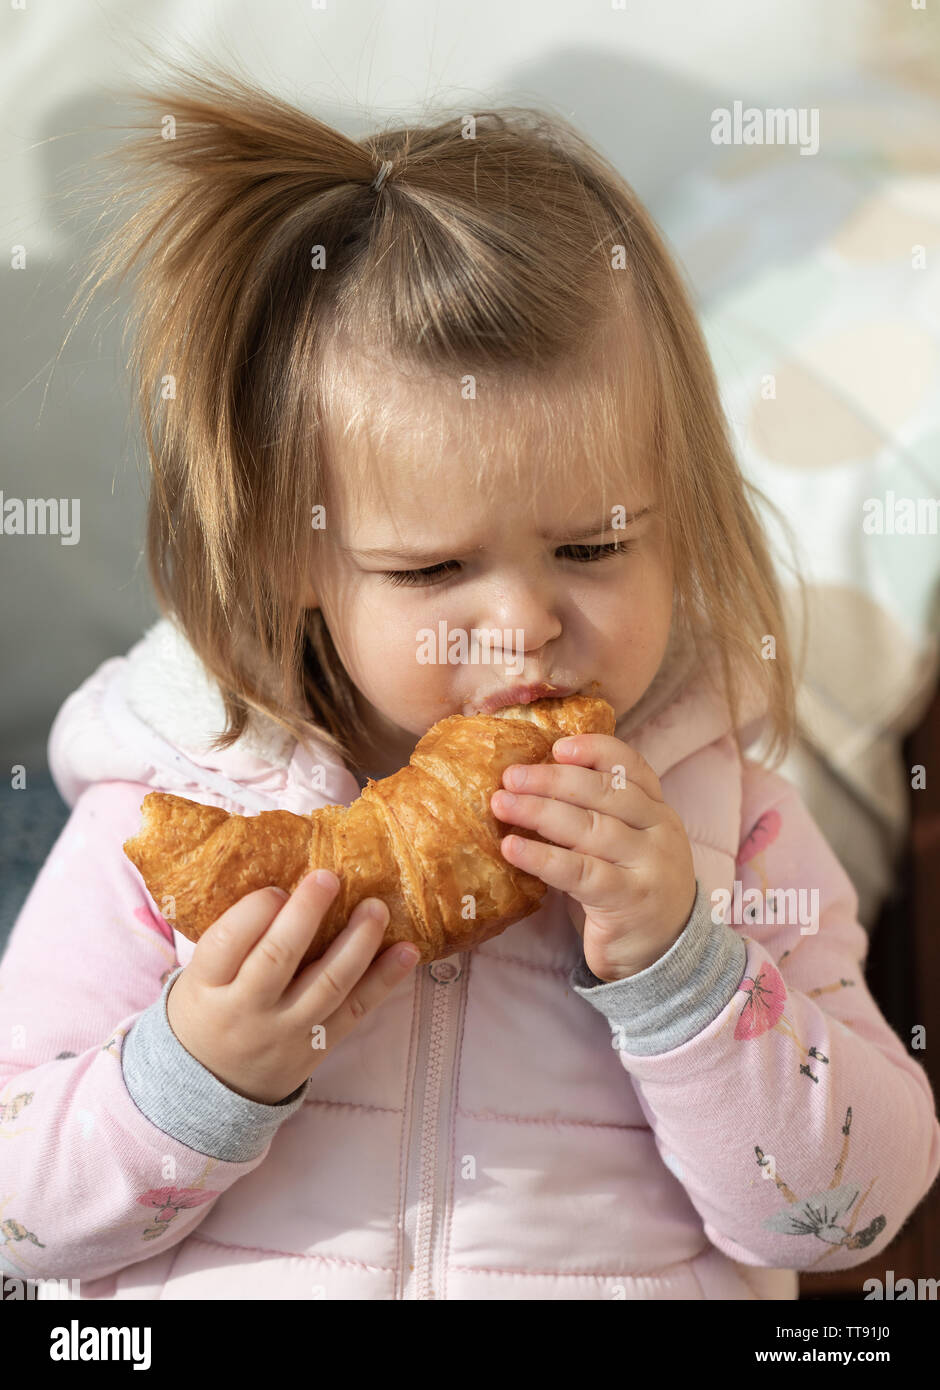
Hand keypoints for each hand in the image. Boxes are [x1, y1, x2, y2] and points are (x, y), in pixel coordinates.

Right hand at [166, 871, 419, 1104]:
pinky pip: (355, 1010)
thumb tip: (281, 876)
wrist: (215, 1085)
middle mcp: (246, 1010)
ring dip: (357, 943)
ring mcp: (287, 1031)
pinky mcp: (320, 1044)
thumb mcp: (199, 977)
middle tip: (329, 878)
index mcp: (206, 987)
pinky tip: (406, 951)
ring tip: (376, 908)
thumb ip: (232, 938)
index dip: (254, 911)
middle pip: (278, 958)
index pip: (226, 943)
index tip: (278, 888)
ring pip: (326, 985)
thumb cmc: (209, 1008)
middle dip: (305, 915)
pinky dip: (384, 980)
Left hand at [491, 735, 695, 981]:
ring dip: (539, 811)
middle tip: (510, 777)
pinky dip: (541, 858)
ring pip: (590, 828)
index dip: (595, 750)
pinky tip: (511, 849)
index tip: (556, 747)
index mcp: (659, 811)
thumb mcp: (626, 845)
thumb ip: (598, 814)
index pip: (631, 767)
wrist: (662, 955)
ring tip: (501, 805)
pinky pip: (579, 872)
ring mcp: (648, 866)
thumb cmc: (629, 890)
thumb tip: (533, 780)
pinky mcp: (628, 900)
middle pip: (604, 792)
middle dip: (552, 780)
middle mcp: (660, 832)